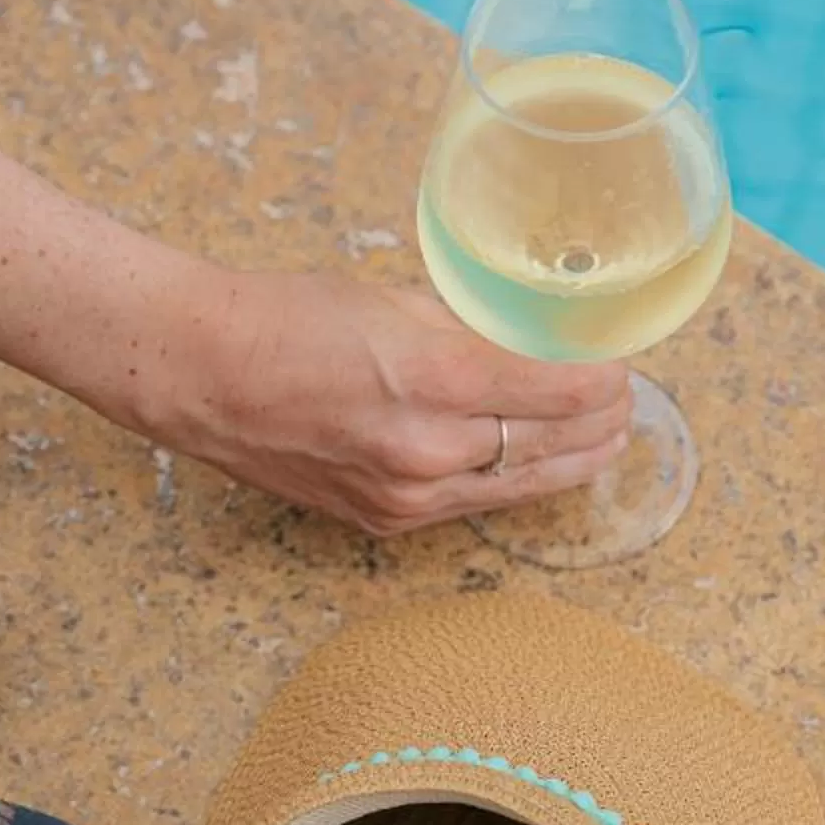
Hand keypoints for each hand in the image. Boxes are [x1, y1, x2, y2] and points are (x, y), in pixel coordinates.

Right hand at [153, 270, 632, 535]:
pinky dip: (511, 483)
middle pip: (549, 445)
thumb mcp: (392, 302)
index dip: (601, 380)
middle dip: (598, 424)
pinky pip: (469, 506)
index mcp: (434, 379)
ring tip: (604, 444)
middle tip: (625, 404)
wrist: (200, 374)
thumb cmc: (285, 319)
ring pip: (517, 486)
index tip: (621, 365)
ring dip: (569, 463)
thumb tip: (527, 341)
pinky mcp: (383, 521)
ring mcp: (404, 496)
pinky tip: (535, 466)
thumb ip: (467, 329)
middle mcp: (427, 450)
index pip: (557, 390)